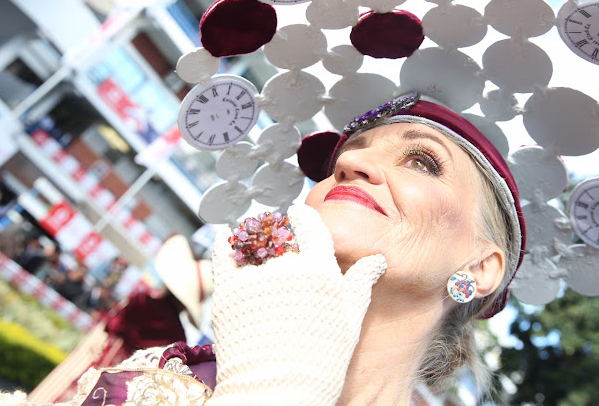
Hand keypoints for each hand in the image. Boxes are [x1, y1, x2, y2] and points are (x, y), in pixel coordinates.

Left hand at [207, 203, 386, 405]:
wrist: (280, 392)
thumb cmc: (321, 361)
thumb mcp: (349, 322)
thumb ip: (359, 285)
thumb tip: (377, 261)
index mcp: (320, 270)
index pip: (310, 225)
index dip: (303, 215)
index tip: (298, 211)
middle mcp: (287, 267)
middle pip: (280, 233)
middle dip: (278, 232)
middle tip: (277, 237)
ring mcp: (255, 278)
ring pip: (252, 241)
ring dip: (253, 236)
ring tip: (253, 240)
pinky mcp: (227, 292)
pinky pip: (222, 255)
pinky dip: (223, 241)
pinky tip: (225, 233)